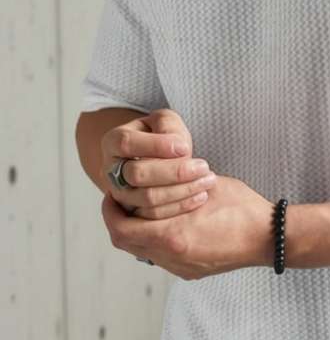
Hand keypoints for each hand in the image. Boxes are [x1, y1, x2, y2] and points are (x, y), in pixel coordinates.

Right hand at [100, 108, 215, 218]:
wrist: (162, 161)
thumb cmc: (164, 138)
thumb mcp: (166, 122)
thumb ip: (168, 127)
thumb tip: (179, 149)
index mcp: (113, 142)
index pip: (127, 143)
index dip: (157, 145)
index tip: (185, 147)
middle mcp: (111, 171)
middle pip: (137, 175)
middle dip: (175, 172)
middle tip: (204, 166)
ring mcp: (120, 196)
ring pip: (147, 199)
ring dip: (182, 191)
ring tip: (207, 180)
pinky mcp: (134, 216)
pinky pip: (155, 217)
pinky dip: (180, 207)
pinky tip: (200, 196)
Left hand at [101, 174, 275, 278]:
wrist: (270, 237)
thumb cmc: (242, 208)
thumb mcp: (206, 187)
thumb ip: (173, 187)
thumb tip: (152, 178)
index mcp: (172, 237)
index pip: (121, 228)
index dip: (110, 211)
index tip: (112, 194)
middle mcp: (172, 258)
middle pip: (125, 243)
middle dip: (119, 220)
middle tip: (121, 201)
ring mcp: (182, 268)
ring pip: (142, 251)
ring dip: (138, 231)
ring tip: (145, 210)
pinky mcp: (192, 272)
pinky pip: (161, 257)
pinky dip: (156, 240)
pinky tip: (168, 223)